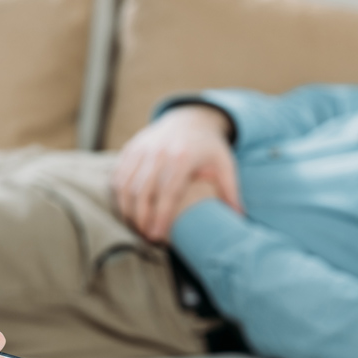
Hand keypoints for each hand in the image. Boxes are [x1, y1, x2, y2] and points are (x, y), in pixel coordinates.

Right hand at [112, 105, 242, 242]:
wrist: (190, 118)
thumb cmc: (209, 148)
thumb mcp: (225, 166)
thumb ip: (231, 192)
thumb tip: (239, 218)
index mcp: (183, 157)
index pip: (167, 192)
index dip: (160, 216)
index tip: (158, 237)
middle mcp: (159, 151)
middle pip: (142, 191)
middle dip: (141, 218)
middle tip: (145, 238)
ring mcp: (142, 148)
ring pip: (125, 184)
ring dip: (127, 210)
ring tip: (135, 228)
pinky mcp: (131, 148)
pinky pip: (118, 175)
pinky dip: (119, 195)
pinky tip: (126, 211)